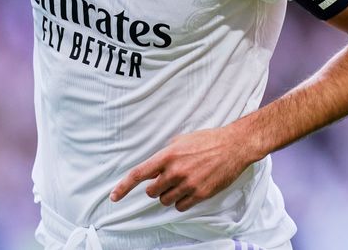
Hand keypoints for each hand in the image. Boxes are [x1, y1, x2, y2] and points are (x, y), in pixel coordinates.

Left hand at [109, 125, 256, 211]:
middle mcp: (175, 171)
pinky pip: (181, 206)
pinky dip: (181, 201)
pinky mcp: (200, 194)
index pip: (138, 174)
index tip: (114, 196)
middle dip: (155, 188)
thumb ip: (164, 154)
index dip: (123, 187)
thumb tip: (153, 167)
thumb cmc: (207, 140)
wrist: (233, 146)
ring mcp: (188, 184)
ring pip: (165, 200)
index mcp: (167, 156)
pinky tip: (188, 191)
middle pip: (151, 191)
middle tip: (166, 180)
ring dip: (168, 195)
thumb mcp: (180, 140)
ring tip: (180, 183)